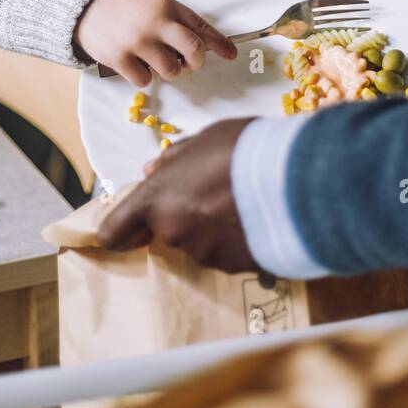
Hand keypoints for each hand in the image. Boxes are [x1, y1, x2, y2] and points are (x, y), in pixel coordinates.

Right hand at [75, 0, 237, 85]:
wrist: (87, 5)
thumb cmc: (127, 5)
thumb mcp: (156, 2)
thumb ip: (178, 20)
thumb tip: (206, 44)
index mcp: (167, 6)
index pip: (202, 28)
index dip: (221, 44)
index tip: (231, 54)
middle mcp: (155, 23)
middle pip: (193, 52)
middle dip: (196, 62)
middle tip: (189, 63)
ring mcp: (137, 42)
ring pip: (171, 71)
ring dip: (168, 70)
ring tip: (155, 59)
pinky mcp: (119, 58)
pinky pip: (144, 80)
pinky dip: (143, 76)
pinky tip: (135, 63)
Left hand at [98, 117, 256, 270]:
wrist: (292, 180)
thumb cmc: (242, 149)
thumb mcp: (204, 139)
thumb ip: (175, 159)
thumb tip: (152, 170)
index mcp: (157, 199)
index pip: (114, 231)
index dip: (119, 232)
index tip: (131, 230)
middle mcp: (173, 232)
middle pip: (169, 230)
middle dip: (187, 214)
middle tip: (217, 192)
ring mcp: (205, 254)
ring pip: (201, 242)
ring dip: (215, 228)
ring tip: (245, 203)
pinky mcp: (235, 268)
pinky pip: (230, 254)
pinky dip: (239, 242)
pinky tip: (261, 220)